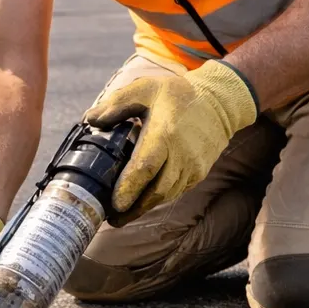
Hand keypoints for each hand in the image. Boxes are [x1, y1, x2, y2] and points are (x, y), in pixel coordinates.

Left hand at [84, 60, 257, 223]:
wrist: (218, 103)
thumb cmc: (177, 95)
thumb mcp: (145, 88)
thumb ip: (116, 103)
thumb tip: (90, 120)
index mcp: (165, 133)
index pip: (146, 167)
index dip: (130, 188)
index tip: (115, 205)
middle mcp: (182, 155)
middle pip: (156, 191)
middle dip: (133, 209)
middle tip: (111, 219)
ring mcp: (193, 167)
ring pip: (166, 196)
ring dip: (144, 207)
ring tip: (122, 215)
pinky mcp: (198, 174)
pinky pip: (175, 192)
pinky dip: (157, 199)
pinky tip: (141, 202)